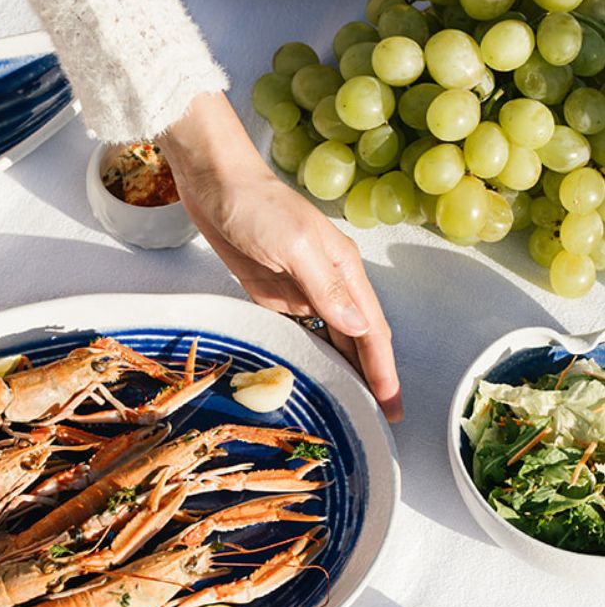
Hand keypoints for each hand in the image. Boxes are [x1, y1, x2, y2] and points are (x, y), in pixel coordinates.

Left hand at [160, 93, 402, 422]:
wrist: (216, 184)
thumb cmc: (258, 207)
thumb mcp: (295, 246)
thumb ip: (326, 288)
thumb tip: (360, 330)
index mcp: (345, 271)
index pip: (372, 332)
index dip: (383, 372)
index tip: (391, 407)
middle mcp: (328, 285)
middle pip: (355, 342)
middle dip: (368, 380)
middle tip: (375, 422)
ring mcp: (300, 291)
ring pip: (328, 341)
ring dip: (339, 372)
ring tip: (344, 408)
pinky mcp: (271, 294)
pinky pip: (295, 332)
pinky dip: (304, 355)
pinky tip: (304, 376)